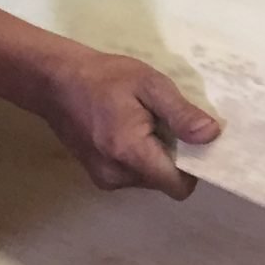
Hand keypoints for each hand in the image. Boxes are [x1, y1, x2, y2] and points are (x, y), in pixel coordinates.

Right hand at [34, 51, 223, 199]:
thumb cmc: (104, 77)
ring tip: (144, 124)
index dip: (194, 168)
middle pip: (165, 182)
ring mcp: (105, 179)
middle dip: (174, 158)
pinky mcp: (99, 176)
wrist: (53, 81)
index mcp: (130, 154)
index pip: (178, 186)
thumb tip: (211, 136)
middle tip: (164, 124)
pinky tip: (129, 131)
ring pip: (150, 179)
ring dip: (156, 157)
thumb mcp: (149, 84)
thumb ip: (181, 112)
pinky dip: (139, 159)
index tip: (194, 143)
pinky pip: (134, 175)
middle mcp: (117, 176)